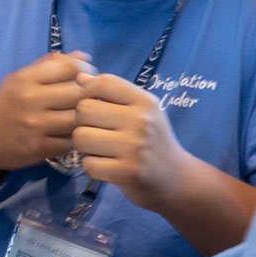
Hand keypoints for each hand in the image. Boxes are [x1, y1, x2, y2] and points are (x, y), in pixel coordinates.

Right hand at [0, 52, 89, 170]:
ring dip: (86, 118)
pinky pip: (71, 141)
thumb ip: (52, 66)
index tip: (85, 76)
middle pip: (79, 93)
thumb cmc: (7, 103)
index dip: (84, 70)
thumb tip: (85, 57)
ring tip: (85, 117)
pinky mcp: (39, 148)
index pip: (69, 67)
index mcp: (26, 79)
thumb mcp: (22, 78)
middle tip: (91, 98)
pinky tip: (73, 134)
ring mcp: (36, 126)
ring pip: (78, 119)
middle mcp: (31, 100)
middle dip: (90, 94)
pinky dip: (77, 137)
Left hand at [71, 72, 193, 216]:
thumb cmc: (152, 140)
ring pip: (81, 136)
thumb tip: (80, 77)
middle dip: (83, 122)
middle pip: (84, 109)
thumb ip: (111, 92)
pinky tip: (107, 165)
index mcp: (145, 101)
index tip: (94, 106)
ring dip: (85, 146)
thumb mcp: (141, 110)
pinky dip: (92, 166)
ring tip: (100, 149)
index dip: (88, 93)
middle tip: (97, 132)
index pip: (102, 83)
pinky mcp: (127, 173)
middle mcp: (141, 121)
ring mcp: (134, 148)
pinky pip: (88, 163)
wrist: (175, 179)